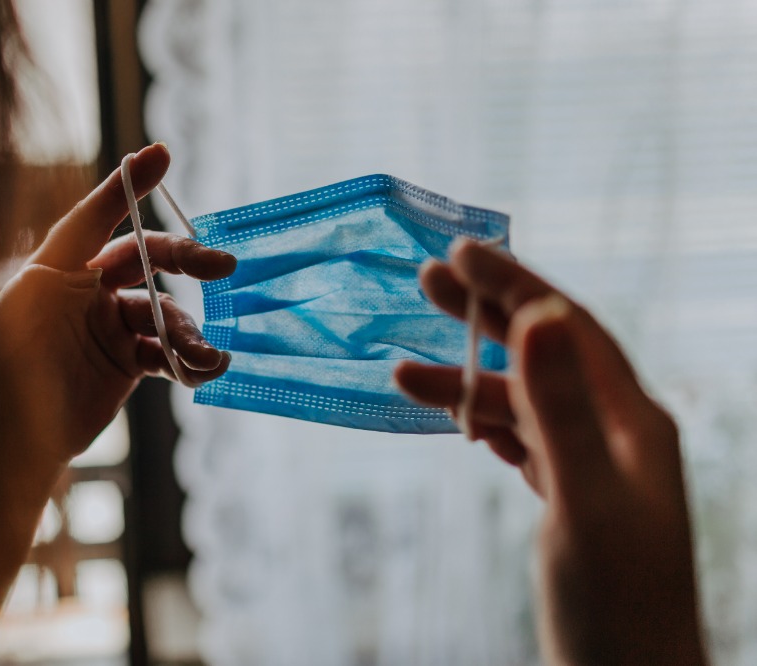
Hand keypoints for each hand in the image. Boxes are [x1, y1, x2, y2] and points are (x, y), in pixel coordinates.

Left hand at [0, 143, 233, 460]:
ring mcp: (109, 328)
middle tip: (222, 267)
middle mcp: (86, 290)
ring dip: (190, 332)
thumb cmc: (5, 368)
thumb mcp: (29, 301)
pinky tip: (204, 371)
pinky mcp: (125, 364)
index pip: (97, 216)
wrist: (8, 444)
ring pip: (165, 313)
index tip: (162, 154)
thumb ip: (72, 247)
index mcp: (57, 267)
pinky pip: (168, 352)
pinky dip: (190, 361)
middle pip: (147, 258)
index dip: (128, 186)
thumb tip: (102, 201)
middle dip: (186, 259)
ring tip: (204, 359)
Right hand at [394, 240, 705, 664]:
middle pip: (544, 353)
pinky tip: (454, 421)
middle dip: (484, 315)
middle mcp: (618, 433)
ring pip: (523, 402)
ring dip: (466, 381)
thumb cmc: (616, 605)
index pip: (567, 328)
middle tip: (426, 279)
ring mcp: (594, 467)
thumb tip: (539, 315)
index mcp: (633, 420)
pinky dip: (482, 424)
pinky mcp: (571, 499)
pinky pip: (521, 441)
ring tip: (400, 372)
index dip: (514, 285)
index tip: (460, 251)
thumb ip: (559, 409)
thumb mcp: (583, 500)